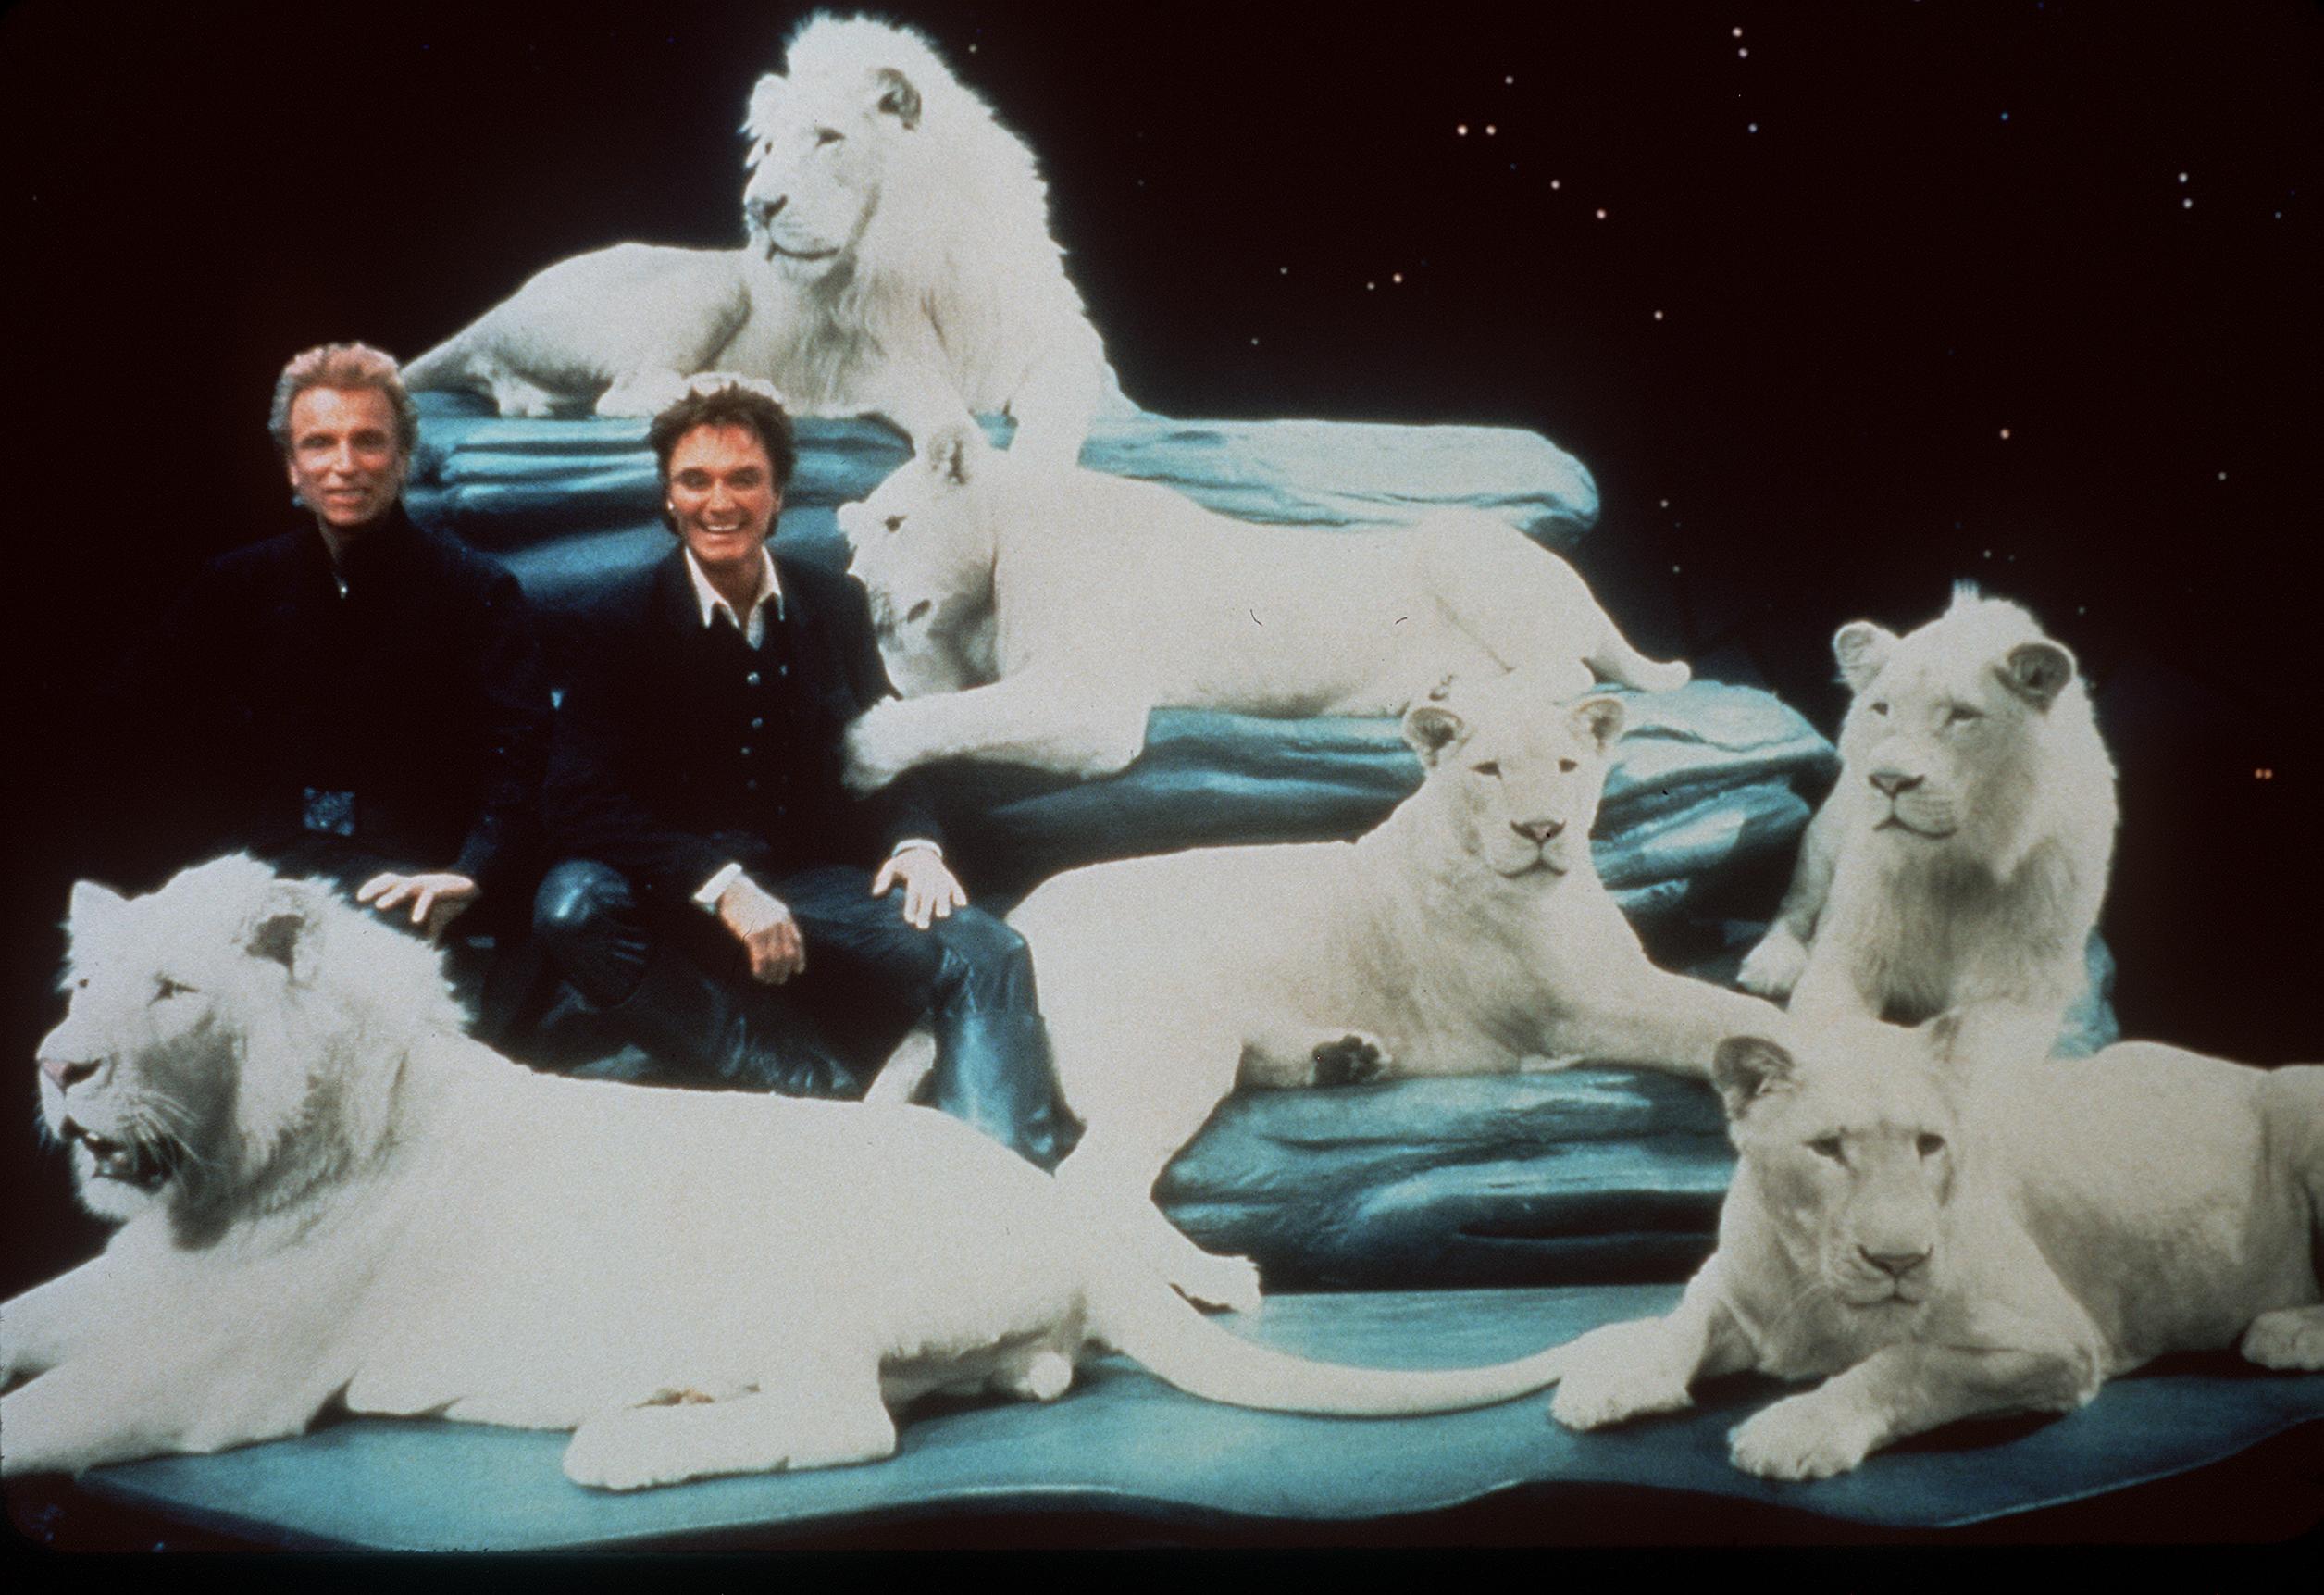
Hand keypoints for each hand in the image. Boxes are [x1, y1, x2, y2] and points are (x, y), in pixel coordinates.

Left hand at [356, 872, 480, 940]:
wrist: (474, 889)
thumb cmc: (452, 903)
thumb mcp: (437, 918)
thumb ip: (431, 931)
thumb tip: (430, 952)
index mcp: (412, 887)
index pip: (388, 881)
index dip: (373, 886)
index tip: (360, 898)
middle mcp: (417, 883)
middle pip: (392, 880)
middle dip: (376, 888)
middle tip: (361, 899)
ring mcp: (429, 884)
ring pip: (406, 886)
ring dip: (392, 896)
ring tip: (379, 906)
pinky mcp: (442, 887)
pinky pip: (428, 896)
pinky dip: (421, 908)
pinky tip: (416, 921)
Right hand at [716, 875, 805, 983]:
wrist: (733, 889)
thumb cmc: (748, 902)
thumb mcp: (770, 908)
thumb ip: (778, 923)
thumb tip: (781, 943)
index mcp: (784, 916)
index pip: (796, 941)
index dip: (798, 958)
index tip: (797, 970)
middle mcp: (779, 923)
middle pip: (787, 953)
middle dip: (784, 969)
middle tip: (779, 980)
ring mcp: (766, 929)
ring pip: (774, 958)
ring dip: (772, 972)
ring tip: (768, 980)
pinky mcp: (753, 934)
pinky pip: (760, 958)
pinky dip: (760, 970)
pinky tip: (758, 975)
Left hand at [872, 847, 966, 930]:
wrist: (921, 849)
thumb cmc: (904, 863)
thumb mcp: (892, 866)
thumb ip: (884, 878)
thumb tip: (875, 893)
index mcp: (914, 872)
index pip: (913, 891)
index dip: (911, 906)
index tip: (909, 920)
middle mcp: (928, 874)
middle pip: (927, 894)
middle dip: (925, 910)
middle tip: (922, 927)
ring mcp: (939, 874)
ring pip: (943, 889)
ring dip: (944, 902)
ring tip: (943, 916)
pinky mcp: (948, 876)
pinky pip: (954, 884)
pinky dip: (959, 893)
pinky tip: (962, 904)